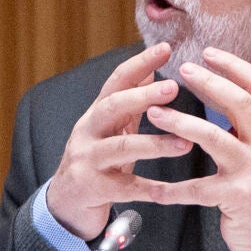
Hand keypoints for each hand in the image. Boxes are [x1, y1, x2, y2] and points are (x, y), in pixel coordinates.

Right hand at [45, 43, 194, 239]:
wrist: (65, 201)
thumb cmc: (96, 158)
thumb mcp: (109, 127)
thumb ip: (128, 102)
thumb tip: (150, 69)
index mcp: (96, 113)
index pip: (117, 81)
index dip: (140, 63)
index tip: (166, 48)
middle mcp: (88, 132)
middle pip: (112, 107)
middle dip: (142, 96)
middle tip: (173, 88)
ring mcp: (88, 160)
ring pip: (120, 148)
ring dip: (154, 144)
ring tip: (185, 143)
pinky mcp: (94, 189)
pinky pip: (126, 189)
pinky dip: (150, 190)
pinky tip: (172, 190)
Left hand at [141, 47, 250, 250]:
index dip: (234, 66)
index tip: (209, 53)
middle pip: (240, 104)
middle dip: (209, 83)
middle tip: (182, 71)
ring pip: (214, 138)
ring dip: (181, 122)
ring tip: (155, 112)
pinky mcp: (237, 198)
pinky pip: (198, 189)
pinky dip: (174, 189)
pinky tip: (154, 188)